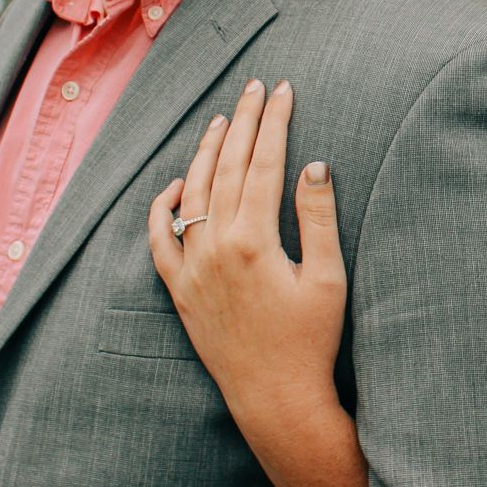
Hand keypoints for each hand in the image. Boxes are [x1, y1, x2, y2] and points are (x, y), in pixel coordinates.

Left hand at [149, 79, 348, 439]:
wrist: (274, 399)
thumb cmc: (310, 342)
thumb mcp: (328, 279)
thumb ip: (318, 218)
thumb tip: (315, 164)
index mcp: (255, 241)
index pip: (263, 163)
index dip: (274, 122)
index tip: (283, 90)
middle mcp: (215, 249)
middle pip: (226, 167)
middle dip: (243, 121)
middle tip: (254, 86)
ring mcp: (191, 269)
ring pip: (191, 193)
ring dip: (205, 151)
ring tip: (221, 118)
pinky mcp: (180, 290)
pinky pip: (159, 239)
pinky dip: (163, 206)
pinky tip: (176, 183)